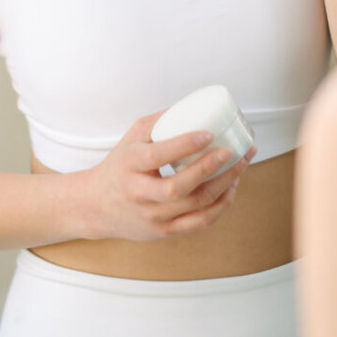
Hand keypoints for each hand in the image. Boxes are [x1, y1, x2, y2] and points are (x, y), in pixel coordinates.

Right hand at [82, 110, 255, 240]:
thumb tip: (195, 105)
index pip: (157, 156)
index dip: (185, 145)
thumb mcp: (132, 136)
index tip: (209, 133)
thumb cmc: (120, 164)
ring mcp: (152, 217)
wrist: (97, 206)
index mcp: (130, 165)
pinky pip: (198, 223)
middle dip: (210, 169)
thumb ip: (160, 120)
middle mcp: (139, 194)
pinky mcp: (163, 232)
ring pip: (194, 207)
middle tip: (231, 151)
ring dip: (223, 187)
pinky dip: (220, 206)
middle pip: (178, 188)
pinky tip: (230, 189)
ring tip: (240, 167)